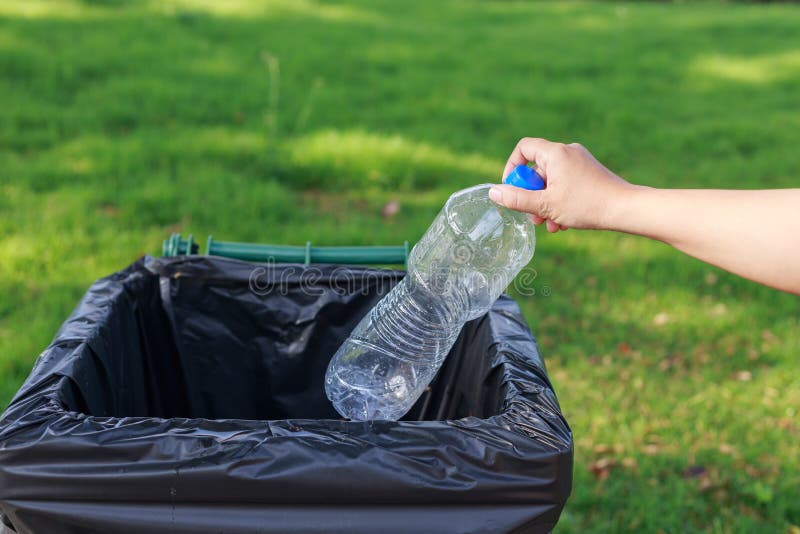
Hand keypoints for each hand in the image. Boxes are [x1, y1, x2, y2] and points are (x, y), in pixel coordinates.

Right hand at [489, 138, 633, 231]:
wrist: (626, 208)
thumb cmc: (586, 204)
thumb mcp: (545, 205)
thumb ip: (517, 199)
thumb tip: (493, 192)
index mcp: (555, 153)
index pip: (524, 148)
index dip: (512, 167)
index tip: (511, 188)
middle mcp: (567, 151)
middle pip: (537, 169)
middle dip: (532, 195)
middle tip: (533, 217)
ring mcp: (580, 161)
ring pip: (552, 181)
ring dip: (546, 203)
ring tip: (550, 225)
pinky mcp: (589, 173)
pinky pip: (566, 183)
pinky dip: (560, 200)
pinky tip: (564, 222)